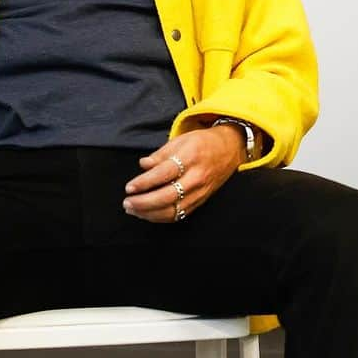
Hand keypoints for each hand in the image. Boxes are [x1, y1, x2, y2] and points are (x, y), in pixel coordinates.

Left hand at [123, 124, 244, 222]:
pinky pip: (179, 214)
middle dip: (144, 202)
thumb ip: (161, 154)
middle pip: (168, 196)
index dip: (145, 182)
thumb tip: (143, 165)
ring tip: (133, 210)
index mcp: (190, 157)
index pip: (164, 173)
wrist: (230, 148)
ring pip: (173, 210)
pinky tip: (148, 214)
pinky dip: (161, 217)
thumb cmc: (203, 142)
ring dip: (150, 213)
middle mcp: (196, 177)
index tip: (129, 187)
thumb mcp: (181, 140)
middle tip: (127, 202)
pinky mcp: (201, 201)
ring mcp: (200, 191)